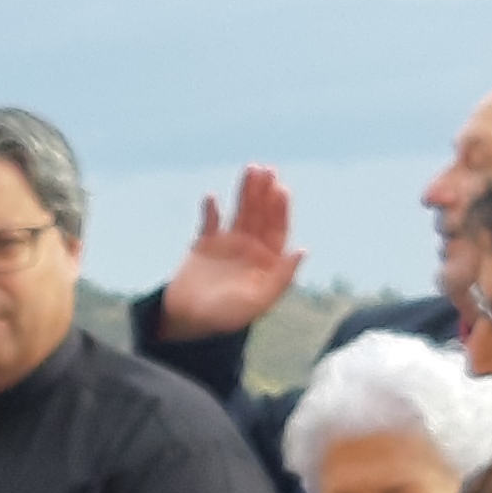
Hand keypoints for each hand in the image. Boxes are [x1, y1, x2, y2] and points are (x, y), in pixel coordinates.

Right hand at [155, 166, 303, 341]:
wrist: (189, 323)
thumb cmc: (227, 316)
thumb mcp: (259, 301)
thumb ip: (282, 277)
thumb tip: (302, 249)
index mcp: (268, 261)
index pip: (278, 229)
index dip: (281, 209)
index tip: (281, 190)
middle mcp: (251, 248)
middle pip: (261, 214)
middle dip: (264, 192)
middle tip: (266, 170)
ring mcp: (228, 244)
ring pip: (240, 211)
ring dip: (245, 191)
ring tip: (250, 169)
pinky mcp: (204, 243)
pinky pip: (209, 221)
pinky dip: (211, 209)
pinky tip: (211, 197)